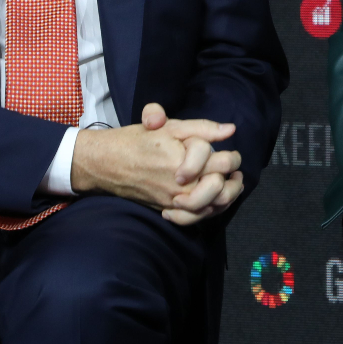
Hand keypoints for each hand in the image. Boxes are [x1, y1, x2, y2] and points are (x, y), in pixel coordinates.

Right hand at [140, 103, 243, 225]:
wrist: (107, 164)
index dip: (232, 155)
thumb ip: (202, 128)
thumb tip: (230, 129)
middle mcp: (181, 183)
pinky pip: (198, 217)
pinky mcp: (169, 209)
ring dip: (229, 194)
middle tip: (235, 166)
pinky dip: (212, 209)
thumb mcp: (169, 126)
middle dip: (233, 174)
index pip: (222, 161)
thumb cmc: (136, 141)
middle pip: (221, 184)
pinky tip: (217, 199)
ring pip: (214, 204)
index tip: (230, 149)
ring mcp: (175, 199)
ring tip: (234, 183)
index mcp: (183, 159)